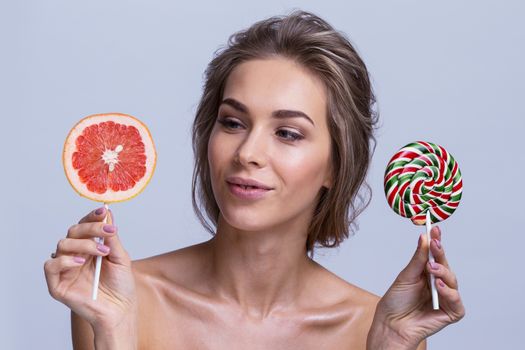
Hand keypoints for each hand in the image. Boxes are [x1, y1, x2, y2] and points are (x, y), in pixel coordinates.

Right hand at [44, 207, 136, 332]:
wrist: (119, 310)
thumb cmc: (121, 285)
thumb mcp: (120, 257)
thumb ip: (111, 238)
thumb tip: (107, 214)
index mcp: (89, 247)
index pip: (85, 226)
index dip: (92, 217)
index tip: (103, 210)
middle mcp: (75, 255)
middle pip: (73, 231)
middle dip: (91, 228)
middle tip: (108, 232)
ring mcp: (65, 268)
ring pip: (63, 244)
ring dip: (84, 244)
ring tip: (102, 252)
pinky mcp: (57, 284)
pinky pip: (51, 265)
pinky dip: (65, 260)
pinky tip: (81, 262)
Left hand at [368, 226, 464, 348]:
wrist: (391, 324)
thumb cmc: (396, 301)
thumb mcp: (406, 276)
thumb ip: (417, 259)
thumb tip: (424, 237)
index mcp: (428, 273)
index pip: (436, 255)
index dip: (437, 242)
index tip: (435, 228)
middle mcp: (439, 284)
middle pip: (445, 265)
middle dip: (440, 254)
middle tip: (435, 245)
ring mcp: (446, 298)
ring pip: (452, 281)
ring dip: (443, 273)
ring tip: (432, 269)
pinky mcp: (451, 312)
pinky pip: (456, 301)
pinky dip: (449, 293)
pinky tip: (438, 286)